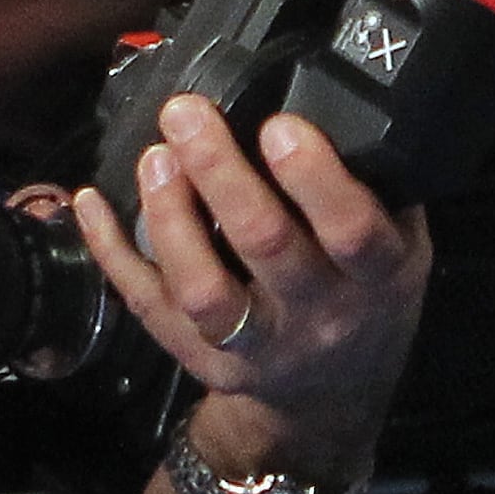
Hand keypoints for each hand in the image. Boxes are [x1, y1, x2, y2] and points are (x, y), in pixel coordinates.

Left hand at [76, 91, 429, 474]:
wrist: (331, 395)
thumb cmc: (365, 297)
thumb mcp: (402, 246)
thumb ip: (375, 189)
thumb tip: (331, 99)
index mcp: (376, 279)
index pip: (351, 230)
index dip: (315, 177)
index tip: (279, 123)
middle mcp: (316, 316)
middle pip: (266, 245)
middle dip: (222, 173)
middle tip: (189, 115)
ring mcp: (255, 345)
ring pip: (203, 290)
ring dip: (171, 218)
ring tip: (154, 156)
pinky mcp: (200, 357)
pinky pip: (150, 306)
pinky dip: (114, 254)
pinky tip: (92, 203)